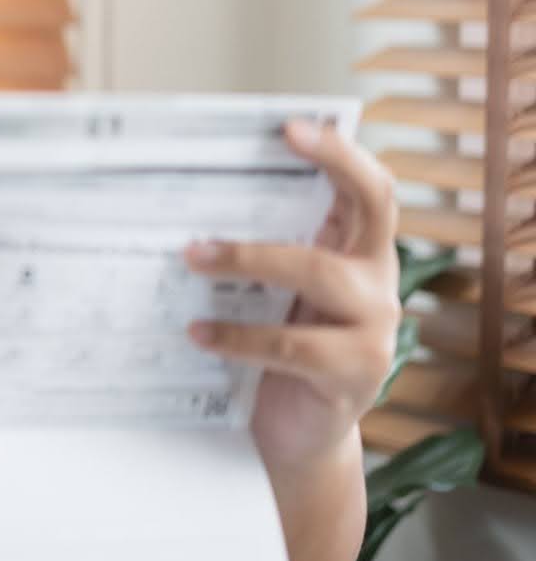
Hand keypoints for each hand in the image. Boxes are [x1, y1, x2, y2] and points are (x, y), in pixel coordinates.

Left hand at [184, 119, 400, 471]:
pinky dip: (238, 336)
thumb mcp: (271, 293)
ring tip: (191, 256)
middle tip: (279, 141)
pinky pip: (292, 344)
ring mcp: (374, 327)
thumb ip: (257, 249)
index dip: (341, 152)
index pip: (369, 189)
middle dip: (331, 166)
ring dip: (248, 257)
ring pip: (318, 272)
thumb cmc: (274, 350)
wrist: (294, 435)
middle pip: (374, 208)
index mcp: (356, 252)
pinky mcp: (353, 373)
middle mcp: (376, 281)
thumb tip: (183, 197)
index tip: (294, 125)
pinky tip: (198, 333)